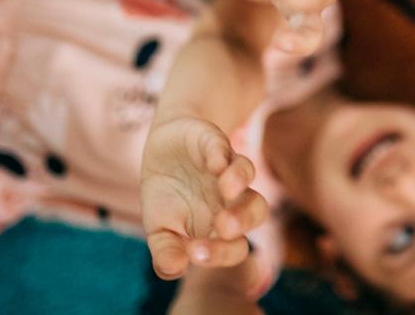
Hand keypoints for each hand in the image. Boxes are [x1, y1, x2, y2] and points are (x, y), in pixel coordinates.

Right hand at [141, 117, 267, 279]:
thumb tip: (174, 270)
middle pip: (255, 211)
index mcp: (221, 227)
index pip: (236, 247)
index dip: (222, 253)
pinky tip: (213, 163)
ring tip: (225, 189)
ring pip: (247, 175)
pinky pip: (224, 148)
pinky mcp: (215, 144)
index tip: (194, 252)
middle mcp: (232, 199)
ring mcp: (226, 169)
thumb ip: (166, 251)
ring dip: (238, 181)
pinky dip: (220, 154)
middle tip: (223, 226)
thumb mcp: (159, 230)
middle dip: (243, 219)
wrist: (162, 152)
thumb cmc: (166, 198)